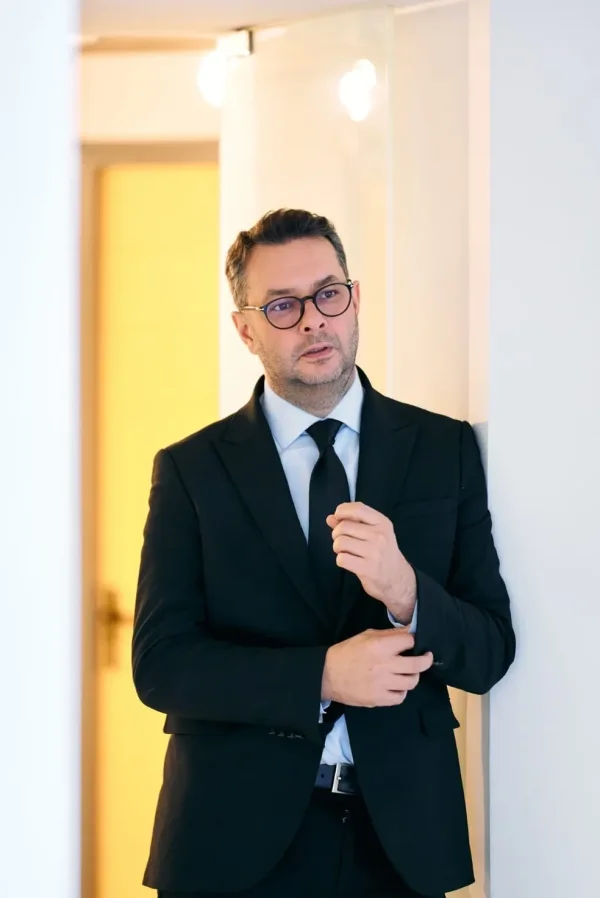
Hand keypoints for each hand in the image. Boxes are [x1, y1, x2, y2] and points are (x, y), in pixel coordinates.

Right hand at [322, 629, 432, 706]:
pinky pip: (400, 697)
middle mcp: (385, 665)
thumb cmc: (348, 652)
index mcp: (380, 646)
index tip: (414, 642)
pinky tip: (396, 686)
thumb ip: (389, 635)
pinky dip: (401, 691)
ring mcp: (383, 684)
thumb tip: (410, 631)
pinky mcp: (379, 699)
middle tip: (426, 658)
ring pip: (412, 682)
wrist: (328, 674)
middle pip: (417, 664)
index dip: (413, 640)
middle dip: (426, 659)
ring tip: (408, 673)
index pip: (410, 640)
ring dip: (413, 676)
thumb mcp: (366, 636)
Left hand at [327, 501, 416, 622]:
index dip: (342, 511)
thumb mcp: (373, 533)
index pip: (358, 509)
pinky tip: (350, 562)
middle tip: (343, 541)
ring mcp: (374, 552)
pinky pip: (342, 559)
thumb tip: (330, 518)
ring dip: (338, 548)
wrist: (397, 578)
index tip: (337, 517)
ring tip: (346, 551)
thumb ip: (352, 523)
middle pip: (344, 527)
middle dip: (337, 533)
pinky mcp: (368, 569)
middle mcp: (379, 535)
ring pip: (340, 542)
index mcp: (382, 522)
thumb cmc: (382, 552)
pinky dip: (341, 560)